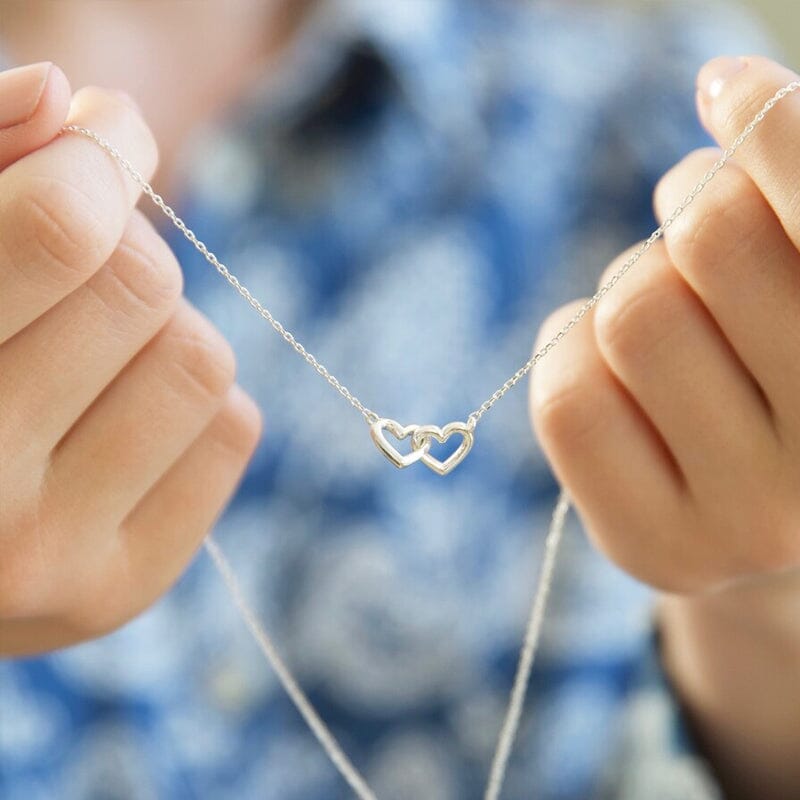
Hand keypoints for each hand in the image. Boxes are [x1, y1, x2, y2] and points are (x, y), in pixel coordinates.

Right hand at [0, 63, 261, 655]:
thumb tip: (63, 98)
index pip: (62, 233)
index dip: (103, 154)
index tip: (108, 132)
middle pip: (143, 288)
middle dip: (127, 245)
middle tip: (85, 258)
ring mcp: (56, 561)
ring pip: (201, 361)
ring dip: (165, 327)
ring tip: (99, 350)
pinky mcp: (125, 585)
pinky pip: (232, 430)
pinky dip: (196, 398)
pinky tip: (127, 414)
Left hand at [529, 55, 799, 798]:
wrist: (771, 506)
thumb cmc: (789, 364)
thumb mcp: (796, 275)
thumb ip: (786, 197)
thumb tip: (728, 92)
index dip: (770, 130)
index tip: (724, 87)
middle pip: (712, 238)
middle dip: (689, 208)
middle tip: (695, 231)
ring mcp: (754, 521)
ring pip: (631, 312)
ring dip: (629, 283)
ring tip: (663, 312)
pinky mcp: (657, 549)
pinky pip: (566, 396)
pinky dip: (568, 348)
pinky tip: (604, 364)